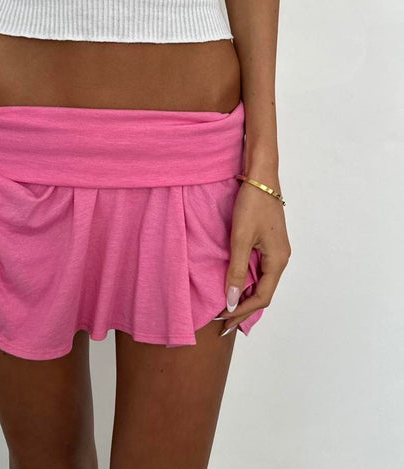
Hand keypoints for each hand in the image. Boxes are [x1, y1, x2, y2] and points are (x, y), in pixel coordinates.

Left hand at [216, 174, 291, 335]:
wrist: (260, 177)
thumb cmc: (252, 205)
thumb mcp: (240, 239)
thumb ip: (236, 270)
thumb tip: (231, 301)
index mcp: (278, 261)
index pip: (261, 297)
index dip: (242, 311)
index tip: (222, 320)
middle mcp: (281, 259)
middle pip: (263, 293)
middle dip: (243, 310)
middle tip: (223, 325)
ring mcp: (276, 252)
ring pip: (261, 283)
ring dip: (244, 298)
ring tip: (226, 311)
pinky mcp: (269, 244)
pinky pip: (259, 271)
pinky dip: (246, 283)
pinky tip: (234, 287)